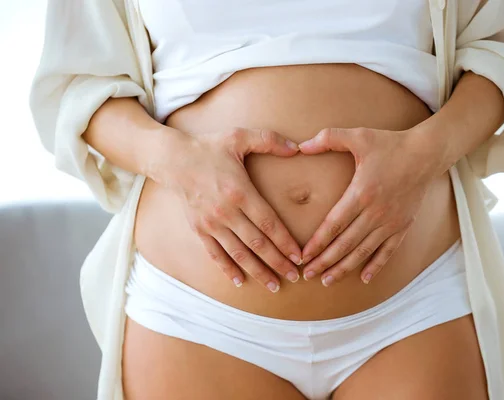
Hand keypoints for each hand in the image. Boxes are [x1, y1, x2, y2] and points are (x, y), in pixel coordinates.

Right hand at [155, 127, 303, 292]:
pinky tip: (241, 282)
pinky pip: (215, 254)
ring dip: (258, 271)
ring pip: (238, 254)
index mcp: (240, 192)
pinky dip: (228, 270)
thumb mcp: (239, 136)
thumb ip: (269, 140)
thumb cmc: (210, 147)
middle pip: (257, 244)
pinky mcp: (199, 230)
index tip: (300, 256)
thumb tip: (297, 147)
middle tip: (295, 276)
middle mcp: (226, 212)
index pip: (269, 223)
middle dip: (278, 262)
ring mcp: (211, 223)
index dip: (285, 242)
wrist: (172, 159)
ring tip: (274, 285)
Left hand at [298, 127, 441, 285]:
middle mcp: (376, 212)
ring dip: (344, 268)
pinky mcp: (403, 225)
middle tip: (308, 274)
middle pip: (345, 244)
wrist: (426, 153)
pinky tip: (364, 278)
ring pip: (363, 251)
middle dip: (325, 261)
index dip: (317, 243)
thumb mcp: (358, 135)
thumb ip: (329, 138)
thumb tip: (301, 146)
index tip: (303, 256)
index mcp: (361, 193)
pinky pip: (388, 251)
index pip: (334, 225)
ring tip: (328, 280)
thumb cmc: (390, 144)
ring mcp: (391, 222)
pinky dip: (376, 266)